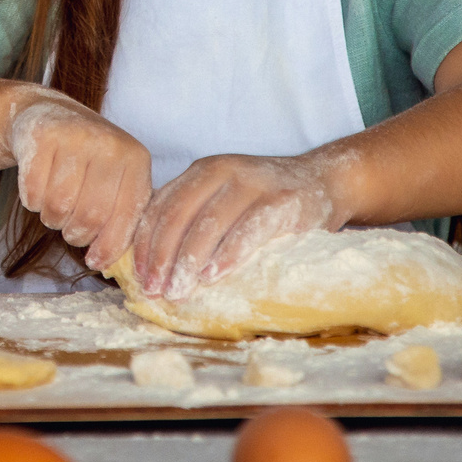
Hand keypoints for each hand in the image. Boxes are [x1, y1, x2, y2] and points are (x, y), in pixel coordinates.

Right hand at [6, 93, 155, 273]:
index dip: (109, 247)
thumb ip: (120, 218)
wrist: (47, 114)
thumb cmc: (87, 160)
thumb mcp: (115, 180)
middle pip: (90, 216)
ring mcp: (75, 136)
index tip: (95, 262)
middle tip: (71, 229)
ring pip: (59, 207)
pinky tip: (39, 187)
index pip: (127, 217)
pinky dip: (32, 202)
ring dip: (52, 219)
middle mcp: (109, 143)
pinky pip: (33, 194)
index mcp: (136, 158)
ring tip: (55, 206)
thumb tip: (104, 264)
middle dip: (76, 234)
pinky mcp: (41, 136)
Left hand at [127, 150, 345, 302]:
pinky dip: (228, 255)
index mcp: (201, 172)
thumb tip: (155, 267)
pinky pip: (248, 229)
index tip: (138, 278)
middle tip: (154, 291)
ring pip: (209, 223)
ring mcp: (252, 183)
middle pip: (178, 215)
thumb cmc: (264, 202)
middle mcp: (221, 170)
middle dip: (161, 257)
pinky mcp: (282, 201)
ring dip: (188, 261)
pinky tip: (213, 276)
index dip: (145, 244)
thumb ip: (193, 219)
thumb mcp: (222, 200)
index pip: (160, 207)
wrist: (323, 181)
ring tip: (178, 291)